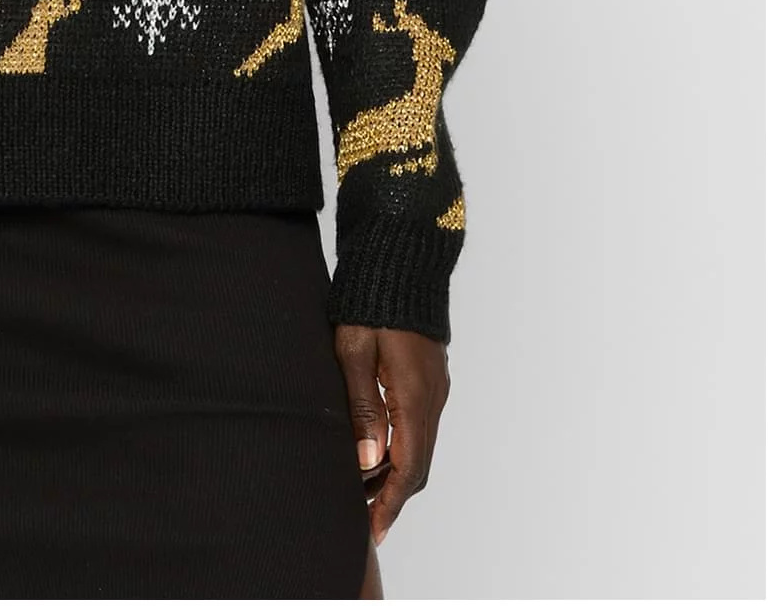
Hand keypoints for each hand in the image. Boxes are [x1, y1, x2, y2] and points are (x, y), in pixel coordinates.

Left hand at [333, 323, 448, 547]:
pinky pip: (420, 425)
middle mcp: (432, 398)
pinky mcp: (430, 378)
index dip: (389, 503)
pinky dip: (403, 447)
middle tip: (365, 518)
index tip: (373, 529)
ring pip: (420, 445)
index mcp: (414, 396)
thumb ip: (362, 408)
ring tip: (365, 490)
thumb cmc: (369, 302)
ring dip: (397, 471)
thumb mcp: (354, 353)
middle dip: (393, 495)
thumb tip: (368, 462)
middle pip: (418, 463)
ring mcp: (435, 388)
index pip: (407, 467)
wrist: (400, 260)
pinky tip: (379, 449)